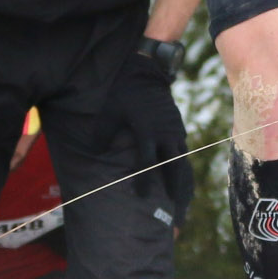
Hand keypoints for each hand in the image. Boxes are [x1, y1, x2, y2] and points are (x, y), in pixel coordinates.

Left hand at [113, 50, 191, 219]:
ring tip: (180, 198)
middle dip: (174, 188)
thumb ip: (102, 134)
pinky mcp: (177, 126)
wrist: (147, 71)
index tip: (143, 198)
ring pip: (181, 160)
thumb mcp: (109, 111)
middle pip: (173, 167)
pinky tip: (179, 176)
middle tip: (173, 207)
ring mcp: (174, 130)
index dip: (146, 182)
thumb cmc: (125, 92)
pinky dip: (181, 165)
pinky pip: (182, 149)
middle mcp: (165, 134)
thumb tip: (95, 151)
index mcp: (147, 132)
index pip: (148, 164)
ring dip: (181, 180)